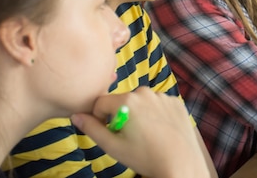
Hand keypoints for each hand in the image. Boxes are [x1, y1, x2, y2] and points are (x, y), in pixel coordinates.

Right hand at [71, 87, 209, 177]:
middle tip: (130, 137)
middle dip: (121, 115)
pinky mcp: (176, 101)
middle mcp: (145, 92)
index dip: (100, 118)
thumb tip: (75, 115)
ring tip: (147, 135)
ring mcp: (163, 95)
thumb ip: (92, 129)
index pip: (101, 102)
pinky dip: (156, 114)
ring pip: (141, 102)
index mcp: (127, 100)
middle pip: (122, 100)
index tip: (110, 133)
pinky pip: (159, 104)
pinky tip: (161, 130)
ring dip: (139, 113)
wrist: (181, 163)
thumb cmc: (144, 157)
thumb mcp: (113, 146)